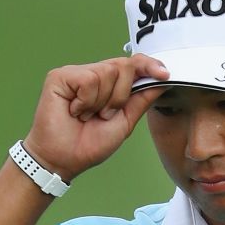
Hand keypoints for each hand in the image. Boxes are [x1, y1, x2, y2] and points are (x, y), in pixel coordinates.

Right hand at [23, 54, 169, 181]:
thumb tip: (162, 81)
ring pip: (107, 72)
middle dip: (121, 96)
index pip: (133, 64)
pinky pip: (88, 79)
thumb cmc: (88, 145)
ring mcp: (76, 74)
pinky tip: (74, 110)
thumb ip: (142, 100)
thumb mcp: (124, 122)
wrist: (63, 160)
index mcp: (108, 85)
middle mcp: (93, 75)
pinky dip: (86, 101)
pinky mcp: (60, 76)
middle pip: (124, 66)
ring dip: (101, 102)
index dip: (148, 65)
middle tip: (104, 115)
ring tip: (86, 115)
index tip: (164, 73)